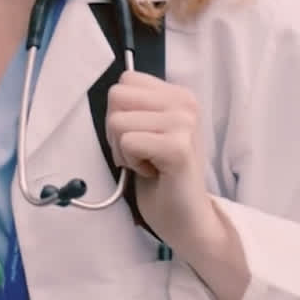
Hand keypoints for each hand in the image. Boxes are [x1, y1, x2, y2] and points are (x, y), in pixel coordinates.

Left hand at [104, 71, 214, 243]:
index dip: (120, 112)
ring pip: (117, 121)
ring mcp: (184, 124)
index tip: (139, 136)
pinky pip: (128, 142)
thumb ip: (136, 107)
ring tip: (147, 163)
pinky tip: (152, 172)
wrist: (186, 218)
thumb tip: (113, 93)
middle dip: (116, 129)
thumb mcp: (148, 129)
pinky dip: (131, 162)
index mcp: (179, 95)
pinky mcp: (178, 148)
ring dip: (123, 149)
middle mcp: (185, 103)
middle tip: (139, 151)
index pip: (125, 81)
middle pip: (116, 96)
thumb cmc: (162, 176)